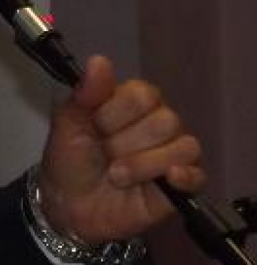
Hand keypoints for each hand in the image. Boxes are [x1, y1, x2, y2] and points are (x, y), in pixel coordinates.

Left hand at [38, 55, 204, 243]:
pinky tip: (166, 180)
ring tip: (116, 175)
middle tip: (104, 154)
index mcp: (132, 101)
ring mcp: (173, 153)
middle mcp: (158, 122)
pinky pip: (197, 173)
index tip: (93, 127)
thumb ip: (86, 92)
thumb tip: (99, 60)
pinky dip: (184, 176)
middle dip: (124, 142)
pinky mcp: (182, 185)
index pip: (142, 95)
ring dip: (141, 164)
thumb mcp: (67, 122)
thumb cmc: (69, 158)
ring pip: (182, 146)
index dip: (114, 114)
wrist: (70, 205)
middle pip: (165, 120)